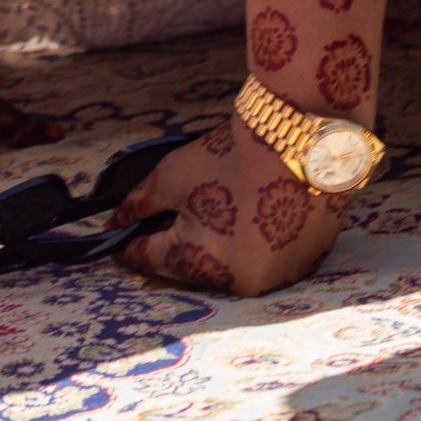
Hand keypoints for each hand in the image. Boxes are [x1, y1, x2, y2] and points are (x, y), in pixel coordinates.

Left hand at [112, 110, 352, 295]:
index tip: (120, 235)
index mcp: (203, 265)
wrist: (301, 137)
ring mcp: (278, 276)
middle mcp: (241, 283)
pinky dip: (253, 245)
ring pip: (231, 267)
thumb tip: (115, 222)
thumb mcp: (173, 175)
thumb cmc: (230, 156)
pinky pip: (267, 260)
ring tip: (212, 215)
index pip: (152, 260)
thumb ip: (141, 204)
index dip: (131, 243)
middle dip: (176, 244)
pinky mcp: (305, 262)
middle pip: (194, 268)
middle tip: (165, 220)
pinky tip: (248, 217)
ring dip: (217, 248)